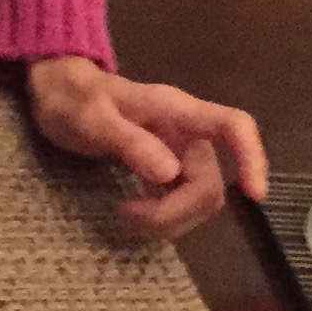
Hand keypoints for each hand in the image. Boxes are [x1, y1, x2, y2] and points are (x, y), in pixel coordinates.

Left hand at [25, 55, 269, 238]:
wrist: (58, 91)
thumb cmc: (74, 99)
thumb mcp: (94, 119)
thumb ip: (130, 143)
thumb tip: (170, 174)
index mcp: (177, 112)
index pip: (233, 127)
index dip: (251, 157)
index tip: (254, 196)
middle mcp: (185, 134)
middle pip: (209, 183)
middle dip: (176, 211)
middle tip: (127, 214)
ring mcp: (176, 153)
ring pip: (195, 198)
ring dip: (167, 219)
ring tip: (125, 212)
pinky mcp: (162, 170)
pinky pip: (176, 201)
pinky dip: (160, 216)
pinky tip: (130, 211)